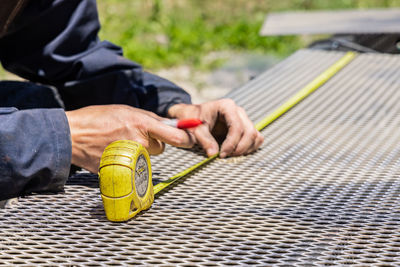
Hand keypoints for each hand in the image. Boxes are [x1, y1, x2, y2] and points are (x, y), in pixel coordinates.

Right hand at [66, 105, 193, 172]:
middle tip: (135, 136)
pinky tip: (115, 153)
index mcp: (141, 124)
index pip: (174, 136)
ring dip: (142, 153)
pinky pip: (134, 166)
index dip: (186, 139)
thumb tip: (165, 124)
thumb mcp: (125, 110)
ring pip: (148, 158)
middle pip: (160, 148)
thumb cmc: (97, 119)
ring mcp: (130, 158)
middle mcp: (139, 142)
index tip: (191, 140)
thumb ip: (147, 118)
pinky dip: (129, 161)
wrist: (72, 135)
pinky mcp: (122, 169)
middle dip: (153, 143)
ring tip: (121, 144)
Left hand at [167, 99, 263, 157]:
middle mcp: (238, 112)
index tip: (221, 155)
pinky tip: (235, 152)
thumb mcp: (194, 129)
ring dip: (245, 149)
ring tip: (229, 155)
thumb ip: (204, 140)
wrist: (190, 116)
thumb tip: (213, 154)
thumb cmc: (191, 119)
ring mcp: (243, 120)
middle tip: (225, 157)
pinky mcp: (245, 128)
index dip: (231, 143)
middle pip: (250, 132)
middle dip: (239, 148)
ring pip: (255, 136)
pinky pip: (256, 139)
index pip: (237, 127)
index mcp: (227, 107)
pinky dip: (249, 148)